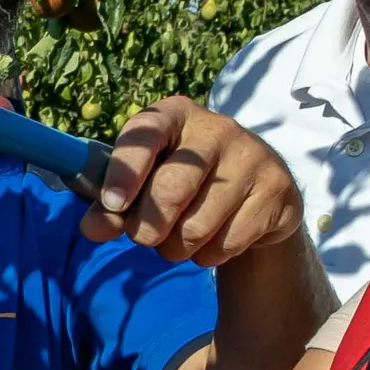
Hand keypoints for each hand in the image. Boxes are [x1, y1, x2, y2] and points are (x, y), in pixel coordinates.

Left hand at [80, 95, 304, 267]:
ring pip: (197, 226)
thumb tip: (93, 228)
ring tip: (181, 238)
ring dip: (177, 247)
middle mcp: (217, 127)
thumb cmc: (186, 184)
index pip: (144, 133)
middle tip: (145, 237)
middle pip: (170, 190)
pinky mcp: (277, 190)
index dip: (125, 170)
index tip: (113, 204)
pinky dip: (209, 254)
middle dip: (147, 228)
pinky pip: (227, 242)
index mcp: (175, 114)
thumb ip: (114, 206)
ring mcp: (253, 156)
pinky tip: (214, 239)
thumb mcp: (145, 185)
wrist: (254, 196)